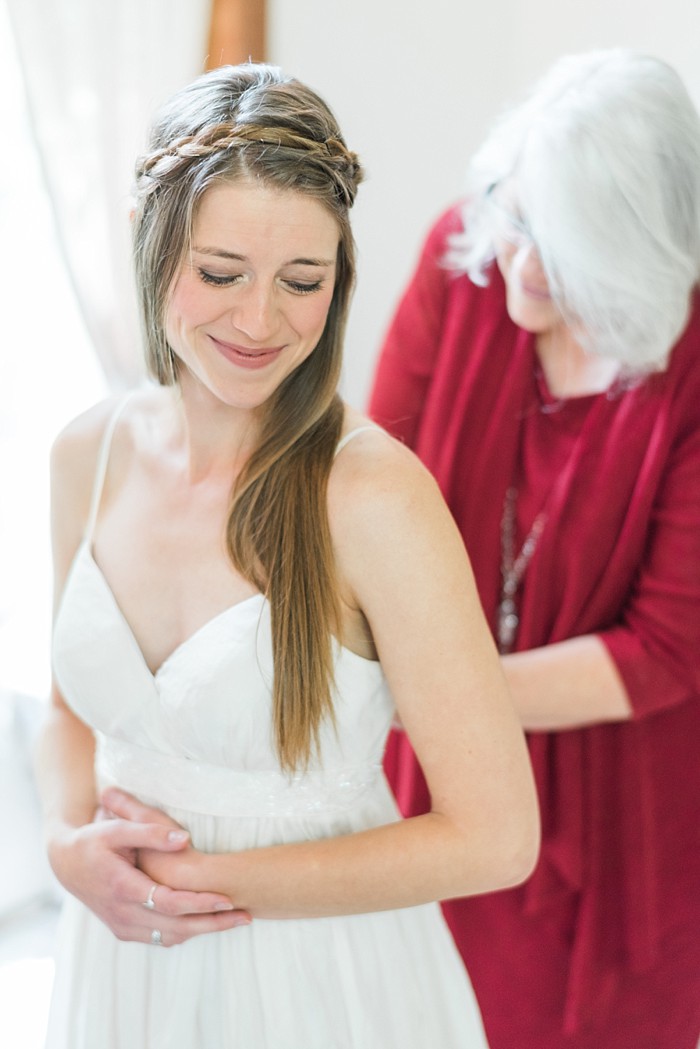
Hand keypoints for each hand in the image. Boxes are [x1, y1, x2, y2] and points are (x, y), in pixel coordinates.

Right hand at [48, 787, 250, 947]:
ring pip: (170, 936)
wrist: (66, 863)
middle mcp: (122, 913)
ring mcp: (122, 926)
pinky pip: (159, 938)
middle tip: (247, 915)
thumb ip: (150, 832)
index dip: (200, 902)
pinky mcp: (124, 931)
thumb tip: (184, 839)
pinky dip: (186, 932)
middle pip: (176, 926)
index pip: (169, 902)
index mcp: (122, 887)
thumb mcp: (117, 828)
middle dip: (213, 923)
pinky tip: (208, 922)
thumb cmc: (94, 839)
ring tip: (237, 920)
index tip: (228, 897)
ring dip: (204, 930)